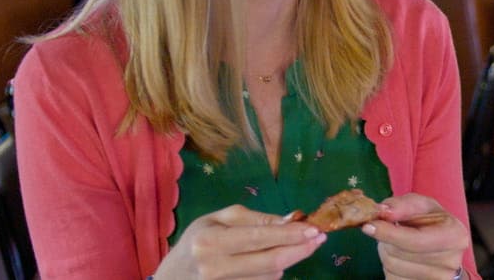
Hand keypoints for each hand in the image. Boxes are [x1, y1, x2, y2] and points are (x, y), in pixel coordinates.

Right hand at [153, 205, 325, 279]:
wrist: (172, 278)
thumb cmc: (195, 242)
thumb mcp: (217, 220)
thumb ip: (254, 219)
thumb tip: (291, 219)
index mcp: (211, 241)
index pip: (260, 238)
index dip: (290, 234)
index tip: (314, 228)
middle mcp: (216, 267)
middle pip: (271, 262)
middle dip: (300, 249)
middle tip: (320, 238)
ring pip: (271, 275)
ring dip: (286, 259)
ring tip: (286, 246)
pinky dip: (273, 271)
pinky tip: (270, 260)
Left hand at [363, 193, 469, 279]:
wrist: (444, 245)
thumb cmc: (432, 222)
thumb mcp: (422, 206)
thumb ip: (403, 205)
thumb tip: (384, 212)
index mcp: (455, 236)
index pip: (416, 241)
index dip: (389, 234)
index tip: (369, 226)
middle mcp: (450, 262)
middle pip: (399, 255)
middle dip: (385, 240)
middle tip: (387, 230)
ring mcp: (438, 279)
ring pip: (392, 267)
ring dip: (385, 253)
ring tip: (396, 243)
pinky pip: (392, 278)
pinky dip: (389, 266)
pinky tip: (400, 257)